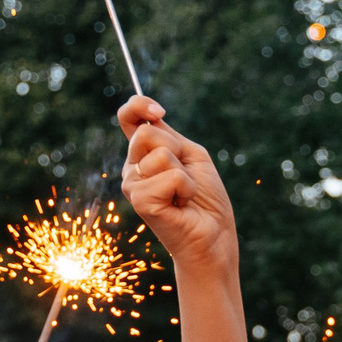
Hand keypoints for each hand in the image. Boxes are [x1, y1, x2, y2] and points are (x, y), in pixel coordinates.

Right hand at [117, 97, 235, 271]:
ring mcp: (132, 185)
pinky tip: (182, 204)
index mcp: (144, 155)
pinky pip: (170, 176)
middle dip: (176, 149)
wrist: (214, 236)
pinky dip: (185, 188)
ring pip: (160, 155)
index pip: (128, 118)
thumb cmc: (206, 199)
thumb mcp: (191, 156)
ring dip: (184, 173)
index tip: (160, 111)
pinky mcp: (140, 201)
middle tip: (185, 176)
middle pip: (146, 133)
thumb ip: (169, 136)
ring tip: (184, 194)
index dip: (139, 106)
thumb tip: (151, 117)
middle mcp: (132, 169)